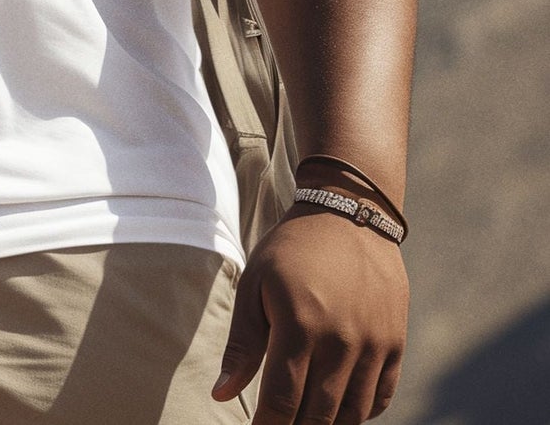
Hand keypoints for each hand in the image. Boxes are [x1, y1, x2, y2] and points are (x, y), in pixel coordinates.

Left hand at [213, 209, 408, 422]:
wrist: (349, 214)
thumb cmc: (291, 250)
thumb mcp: (255, 284)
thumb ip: (242, 344)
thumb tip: (222, 395)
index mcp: (299, 324)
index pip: (282, 399)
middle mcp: (341, 340)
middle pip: (318, 415)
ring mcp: (374, 344)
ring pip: (352, 414)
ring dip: (327, 424)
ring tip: (306, 418)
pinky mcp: (395, 343)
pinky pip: (380, 398)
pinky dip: (360, 412)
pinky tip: (339, 406)